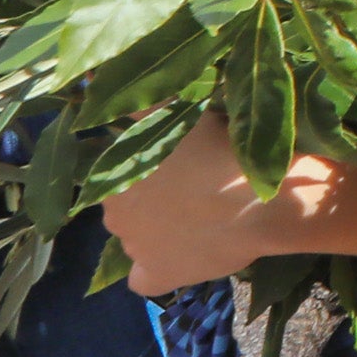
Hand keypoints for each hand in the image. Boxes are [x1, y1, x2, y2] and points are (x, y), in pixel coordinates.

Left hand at [102, 112, 356, 292]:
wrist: (263, 198)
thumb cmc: (223, 148)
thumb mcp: (179, 113)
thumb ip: (142, 100)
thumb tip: (93, 77)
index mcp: (116, 169)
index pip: (123, 166)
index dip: (154, 164)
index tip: (186, 160)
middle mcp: (113, 209)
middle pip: (127, 202)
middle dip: (153, 196)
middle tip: (196, 185)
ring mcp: (134, 246)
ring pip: (137, 235)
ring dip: (159, 228)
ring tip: (202, 218)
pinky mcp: (158, 274)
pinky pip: (144, 278)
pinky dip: (158, 268)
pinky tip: (182, 255)